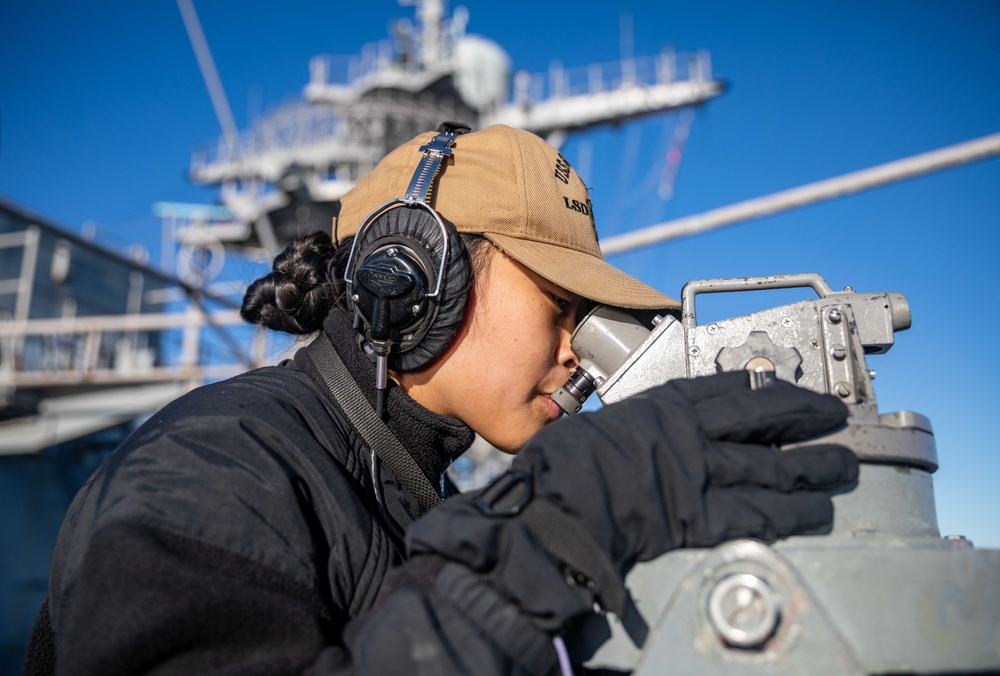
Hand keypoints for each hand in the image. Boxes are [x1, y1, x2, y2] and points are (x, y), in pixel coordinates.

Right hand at [520, 371, 857, 564]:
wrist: (557, 503)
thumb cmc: (565, 464)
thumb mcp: (601, 424)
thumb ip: (637, 428)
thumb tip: (645, 435)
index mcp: (664, 405)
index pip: (729, 389)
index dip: (769, 388)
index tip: (792, 387)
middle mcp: (691, 434)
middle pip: (764, 419)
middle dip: (807, 415)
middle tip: (837, 417)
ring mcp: (699, 475)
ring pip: (772, 466)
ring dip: (812, 467)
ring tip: (843, 467)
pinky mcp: (699, 518)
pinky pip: (757, 515)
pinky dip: (791, 514)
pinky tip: (817, 512)